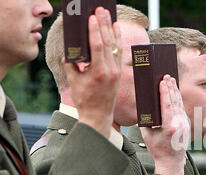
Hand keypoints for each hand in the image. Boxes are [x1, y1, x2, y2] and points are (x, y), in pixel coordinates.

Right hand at [64, 7, 121, 137]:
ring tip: (109, 15)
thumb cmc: (84, 99)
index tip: (92, 17)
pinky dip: (118, 40)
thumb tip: (69, 50)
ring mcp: (117, 71)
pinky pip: (119, 53)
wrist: (98, 115)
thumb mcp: (74, 81)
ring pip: (116, 46)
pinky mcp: (119, 73)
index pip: (98, 46)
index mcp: (98, 72)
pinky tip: (116, 29)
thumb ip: (71, 64)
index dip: (95, 30)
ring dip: (112, 29)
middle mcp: (111, 70)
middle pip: (108, 42)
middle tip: (101, 10)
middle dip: (104, 24)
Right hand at [140, 75, 189, 174]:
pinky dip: (178, 99)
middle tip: (167, 76)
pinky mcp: (187, 124)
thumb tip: (144, 104)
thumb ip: (146, 119)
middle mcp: (179, 124)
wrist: (171, 160)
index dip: (165, 92)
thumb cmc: (157, 148)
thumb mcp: (147, 134)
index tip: (163, 81)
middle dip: (171, 88)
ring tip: (171, 80)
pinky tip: (175, 92)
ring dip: (175, 91)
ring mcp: (185, 124)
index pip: (167, 105)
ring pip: (180, 104)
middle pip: (175, 101)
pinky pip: (182, 108)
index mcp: (169, 127)